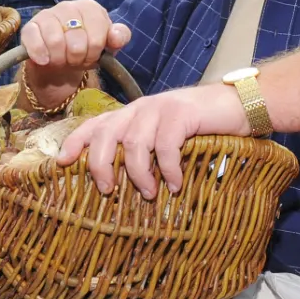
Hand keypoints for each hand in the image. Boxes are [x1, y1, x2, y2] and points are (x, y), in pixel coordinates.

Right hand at [20, 0, 130, 100]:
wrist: (61, 61)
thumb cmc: (86, 50)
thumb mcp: (108, 46)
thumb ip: (119, 38)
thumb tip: (115, 36)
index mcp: (90, 8)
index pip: (97, 34)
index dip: (95, 52)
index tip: (91, 55)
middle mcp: (68, 6)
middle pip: (77, 42)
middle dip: (77, 58)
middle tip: (75, 59)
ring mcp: (47, 14)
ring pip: (56, 42)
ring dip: (60, 59)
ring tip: (62, 60)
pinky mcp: (30, 27)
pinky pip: (34, 41)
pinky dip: (41, 55)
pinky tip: (45, 61)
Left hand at [57, 83, 249, 199]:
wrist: (237, 104)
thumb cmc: (200, 127)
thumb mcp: (165, 137)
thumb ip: (144, 150)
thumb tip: (126, 183)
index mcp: (132, 114)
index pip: (95, 124)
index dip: (75, 142)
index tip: (62, 163)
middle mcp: (140, 108)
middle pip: (105, 135)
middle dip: (101, 166)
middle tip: (109, 191)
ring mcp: (159, 108)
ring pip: (133, 144)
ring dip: (139, 175)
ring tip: (151, 194)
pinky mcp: (181, 114)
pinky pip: (164, 146)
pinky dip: (168, 170)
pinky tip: (175, 184)